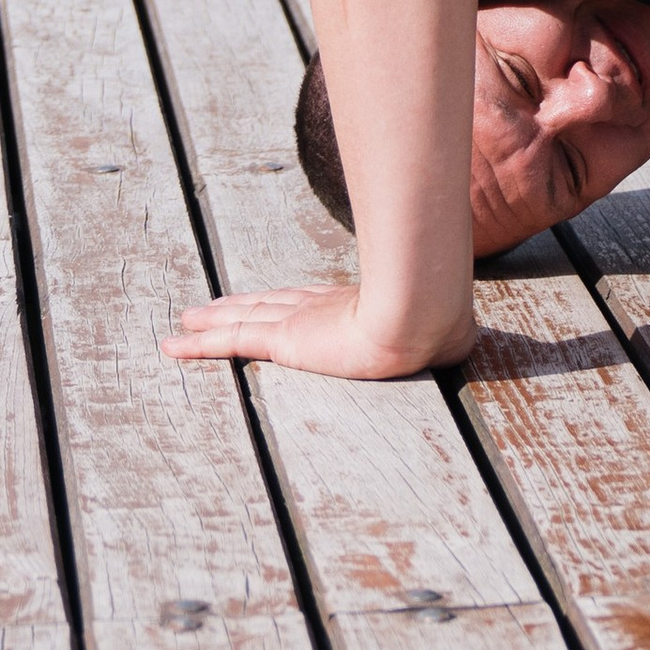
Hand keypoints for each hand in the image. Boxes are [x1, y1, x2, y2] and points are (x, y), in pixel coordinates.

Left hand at [160, 283, 474, 380]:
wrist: (422, 316)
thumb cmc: (437, 324)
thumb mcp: (439, 329)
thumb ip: (441, 328)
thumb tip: (476, 335)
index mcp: (350, 309)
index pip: (304, 304)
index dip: (278, 303)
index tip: (260, 303)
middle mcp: (318, 310)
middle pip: (265, 306)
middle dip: (235, 308)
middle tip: (204, 309)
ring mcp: (298, 323)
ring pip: (241, 321)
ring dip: (209, 324)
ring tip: (182, 324)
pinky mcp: (283, 340)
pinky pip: (230, 343)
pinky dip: (198, 345)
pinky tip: (172, 346)